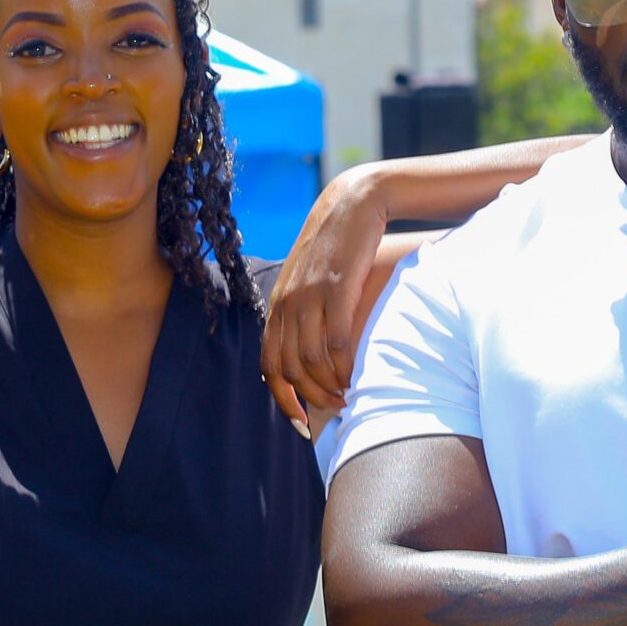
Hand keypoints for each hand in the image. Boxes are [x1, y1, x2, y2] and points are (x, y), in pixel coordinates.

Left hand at [261, 166, 388, 431]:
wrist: (353, 202)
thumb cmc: (336, 246)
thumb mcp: (308, 279)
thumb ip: (302, 312)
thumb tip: (307, 353)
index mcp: (277, 305)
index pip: (269, 364)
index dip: (282, 398)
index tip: (302, 422)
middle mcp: (286, 303)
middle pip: (288, 368)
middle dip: (310, 397)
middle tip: (335, 409)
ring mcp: (309, 295)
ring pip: (310, 359)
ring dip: (330, 385)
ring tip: (349, 395)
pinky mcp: (335, 287)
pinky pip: (335, 340)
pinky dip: (344, 364)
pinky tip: (357, 374)